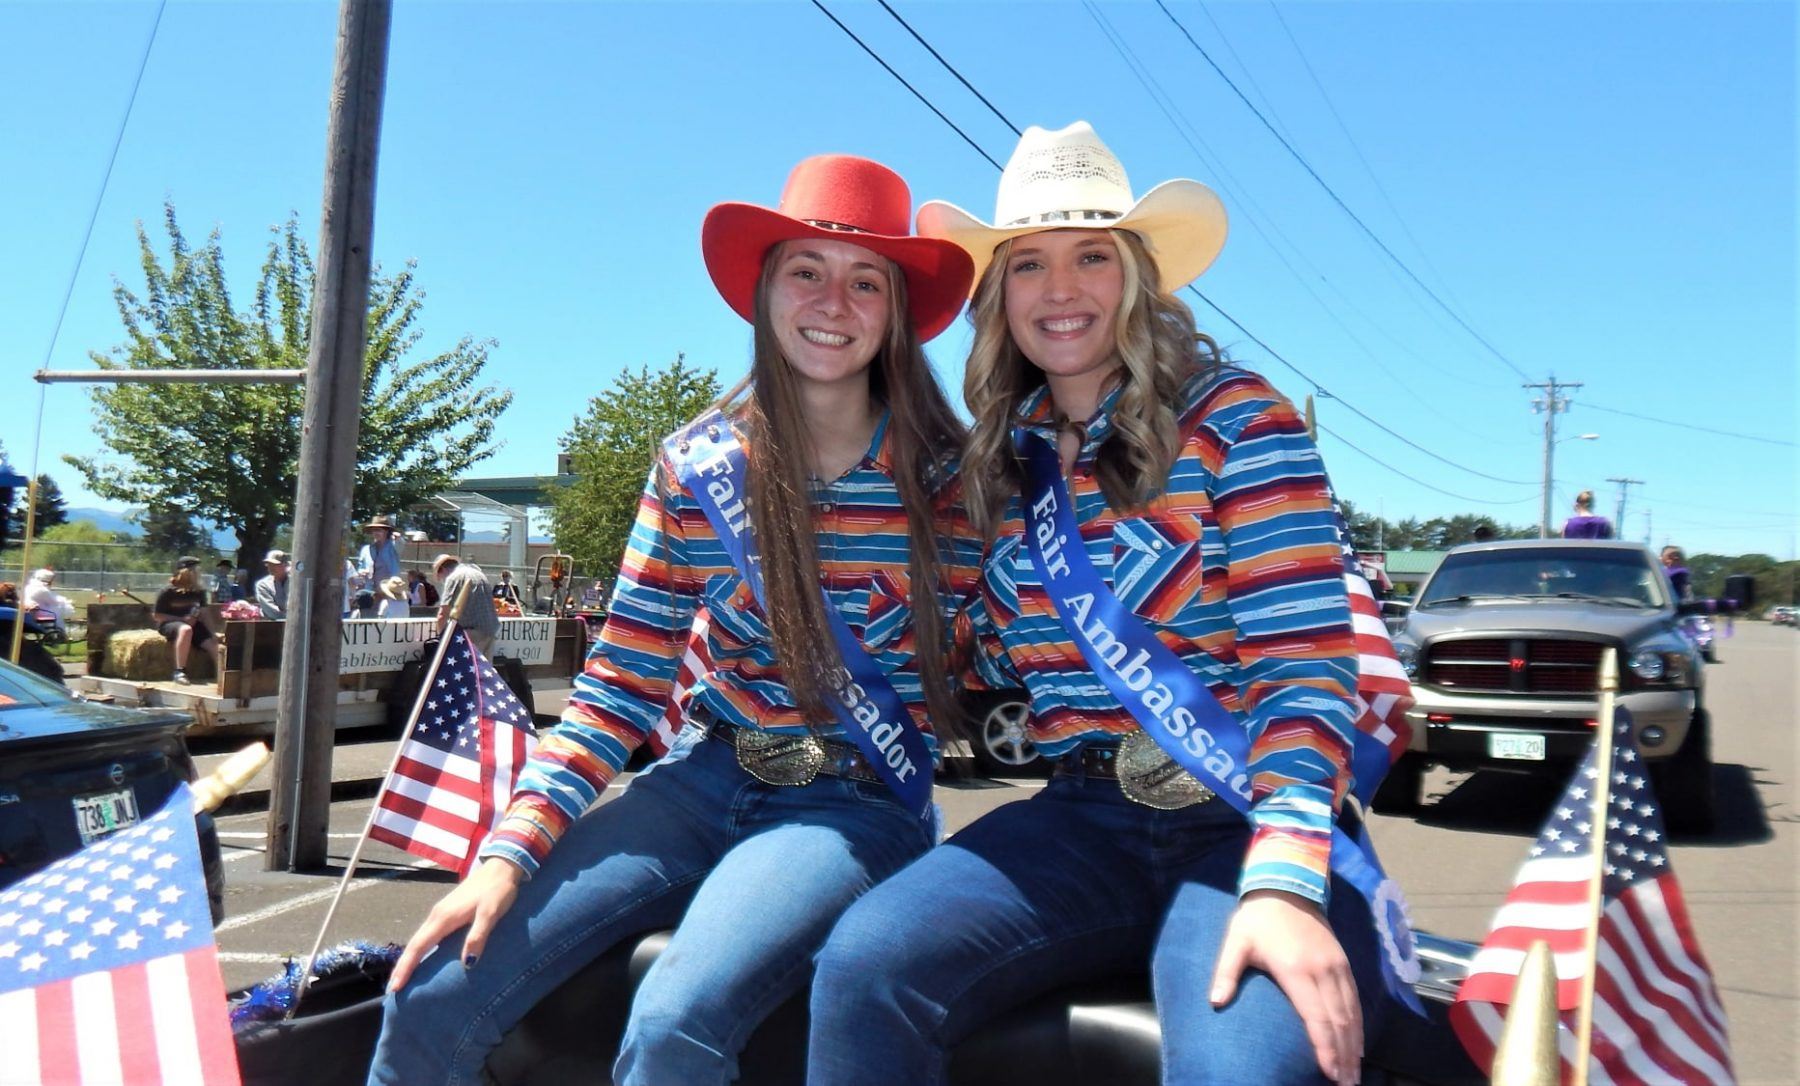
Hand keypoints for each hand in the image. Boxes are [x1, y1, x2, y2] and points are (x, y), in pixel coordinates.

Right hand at [388, 857, 523, 992]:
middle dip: (402, 968)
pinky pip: (428, 935)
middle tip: (393, 991)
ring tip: (404, 979)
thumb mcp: (491, 913)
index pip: (418, 947)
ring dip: (409, 959)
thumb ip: (478, 935)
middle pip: (414, 945)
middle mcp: (437, 916)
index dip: (406, 968)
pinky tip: (423, 959)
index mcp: (444, 917)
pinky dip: (420, 950)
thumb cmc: (497, 890)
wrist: (502, 867)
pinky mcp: (447, 912)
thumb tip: (467, 963)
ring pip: (419, 939)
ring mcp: (441, 913)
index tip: (395, 988)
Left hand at [1210, 889, 1361, 1085]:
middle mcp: (1322, 970)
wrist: (1287, 886)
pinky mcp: (1343, 962)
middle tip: (1345, 1084)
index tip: (1330, 1072)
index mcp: (1296, 969)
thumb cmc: (1258, 918)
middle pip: (1339, 1021)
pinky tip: (1358, 1044)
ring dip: (1354, 1045)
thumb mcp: (1236, 941)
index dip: (1325, 1047)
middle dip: (1344, 1056)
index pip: (1316, 1017)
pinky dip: (1359, 1024)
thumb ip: (1226, 971)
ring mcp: (1336, 966)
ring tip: (1354, 1073)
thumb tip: (1215, 1001)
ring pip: (1351, 1013)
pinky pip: (1355, 999)